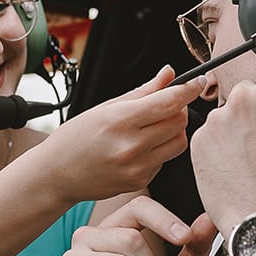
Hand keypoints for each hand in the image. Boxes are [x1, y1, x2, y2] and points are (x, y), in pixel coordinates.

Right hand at [34, 65, 207, 203]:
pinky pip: (165, 159)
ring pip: (179, 142)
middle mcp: (130, 146)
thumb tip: (169, 74)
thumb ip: (143, 91)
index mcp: (119, 120)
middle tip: (164, 105)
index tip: (198, 82)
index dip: (190, 89)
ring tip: (152, 127)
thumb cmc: (75, 138)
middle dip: (179, 109)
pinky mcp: (140, 181)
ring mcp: (137, 167)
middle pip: (180, 121)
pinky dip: (160, 149)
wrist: (57, 175)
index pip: (169, 102)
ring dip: (174, 130)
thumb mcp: (105, 107)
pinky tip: (140, 148)